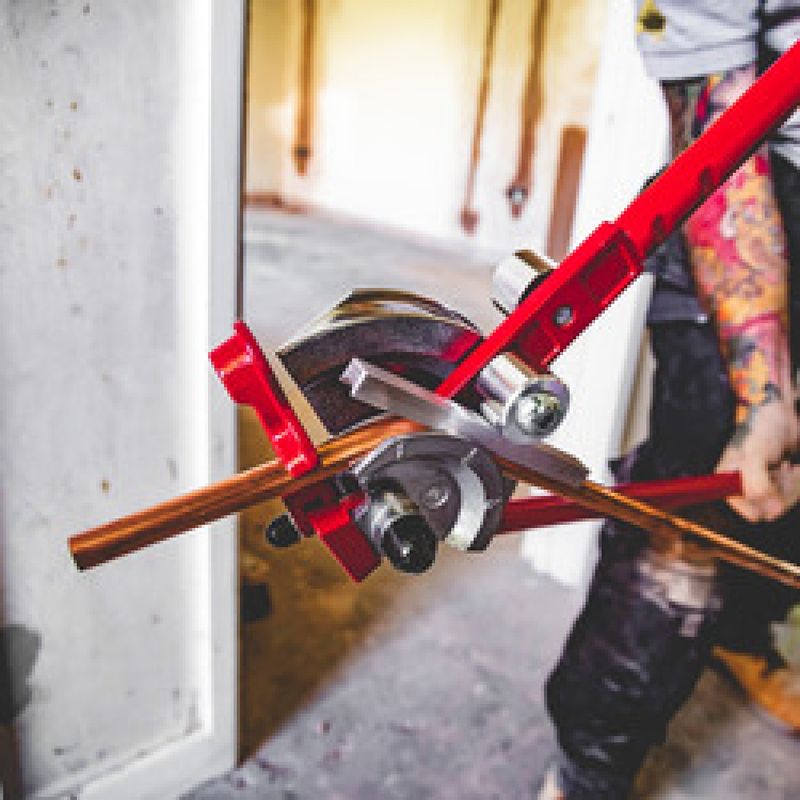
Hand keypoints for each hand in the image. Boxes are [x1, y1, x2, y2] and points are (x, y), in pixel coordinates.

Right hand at [717, 399, 799, 521]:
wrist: (781, 413)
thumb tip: (772, 514)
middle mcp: (743, 486)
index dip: (767, 503)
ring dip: (793, 485)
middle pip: (771, 509)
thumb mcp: (755, 456)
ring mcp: (762, 485)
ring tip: (789, 466)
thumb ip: (758, 485)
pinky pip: (792, 495)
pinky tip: (794, 469)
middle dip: (783, 490)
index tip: (775, 483)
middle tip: (784, 468)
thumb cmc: (762, 429)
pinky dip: (797, 483)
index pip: (749, 512)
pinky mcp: (778, 483)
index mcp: (728, 481)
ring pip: (784, 503)